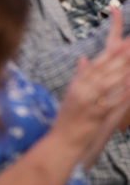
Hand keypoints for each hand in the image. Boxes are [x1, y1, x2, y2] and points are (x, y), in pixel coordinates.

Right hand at [55, 7, 129, 150]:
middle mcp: (81, 90)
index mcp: (77, 84)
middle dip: (118, 58)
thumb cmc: (67, 118)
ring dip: (120, 73)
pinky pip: (110, 103)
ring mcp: (87, 102)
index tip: (121, 43)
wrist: (61, 141)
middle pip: (102, 71)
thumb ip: (79, 75)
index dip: (109, 54)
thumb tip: (83, 58)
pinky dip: (120, 95)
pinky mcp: (94, 116)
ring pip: (106, 84)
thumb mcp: (71, 94)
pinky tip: (129, 88)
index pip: (95, 65)